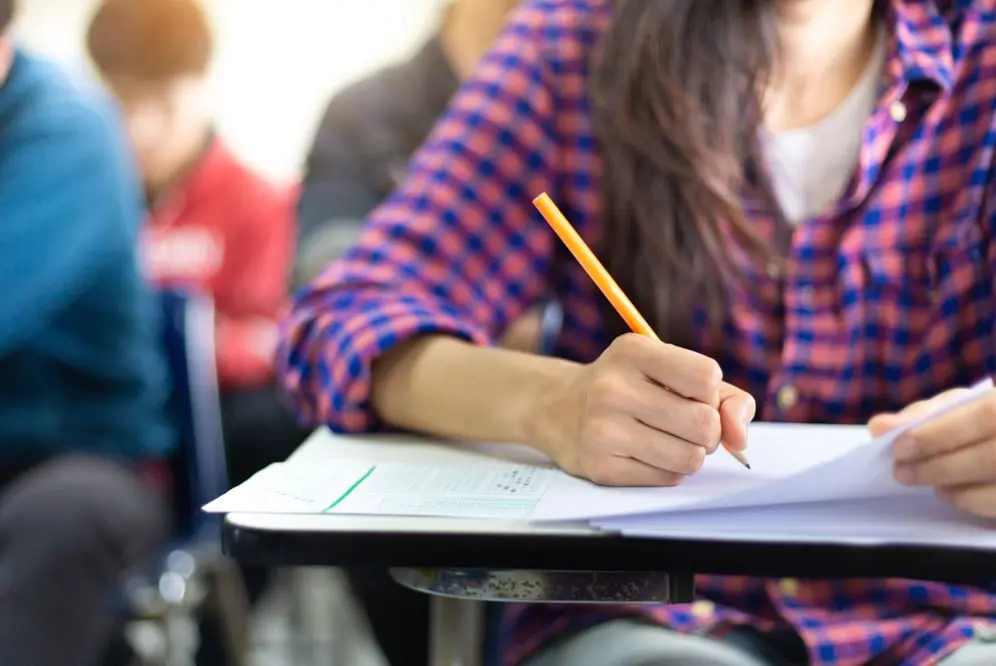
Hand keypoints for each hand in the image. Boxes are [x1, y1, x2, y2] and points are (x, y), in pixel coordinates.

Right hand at [544, 333, 754, 486]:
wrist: (560, 409)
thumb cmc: (630, 387)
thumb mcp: (668, 370)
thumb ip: (723, 396)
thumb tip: (740, 439)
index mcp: (632, 352)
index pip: (708, 377)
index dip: (710, 392)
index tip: (688, 393)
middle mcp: (613, 388)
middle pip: (704, 424)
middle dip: (707, 431)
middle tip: (685, 425)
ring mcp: (603, 429)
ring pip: (690, 458)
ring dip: (690, 454)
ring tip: (667, 440)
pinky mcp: (600, 466)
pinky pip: (667, 478)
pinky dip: (667, 470)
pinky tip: (645, 454)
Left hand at [868, 387, 995, 517]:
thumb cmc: (986, 418)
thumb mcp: (963, 406)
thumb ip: (925, 414)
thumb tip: (879, 427)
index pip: (985, 416)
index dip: (940, 434)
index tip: (899, 447)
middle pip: (992, 457)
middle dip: (939, 466)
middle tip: (901, 471)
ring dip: (954, 487)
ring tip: (926, 482)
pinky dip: (971, 502)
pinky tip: (950, 493)